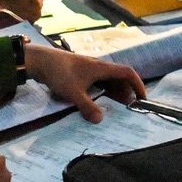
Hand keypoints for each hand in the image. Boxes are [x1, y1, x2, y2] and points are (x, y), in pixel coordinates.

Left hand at [24, 42, 147, 118]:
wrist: (40, 61)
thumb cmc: (59, 74)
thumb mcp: (74, 93)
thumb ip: (88, 107)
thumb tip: (100, 120)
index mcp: (102, 68)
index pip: (128, 73)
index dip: (138, 84)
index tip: (142, 98)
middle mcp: (98, 67)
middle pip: (119, 78)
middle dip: (127, 91)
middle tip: (129, 107)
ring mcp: (89, 69)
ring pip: (108, 80)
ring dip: (115, 91)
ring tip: (117, 106)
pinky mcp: (80, 72)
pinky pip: (98, 81)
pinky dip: (103, 91)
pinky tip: (98, 100)